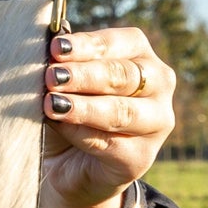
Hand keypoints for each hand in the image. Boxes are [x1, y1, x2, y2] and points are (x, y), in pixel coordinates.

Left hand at [40, 27, 175, 207]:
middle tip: (51, 76)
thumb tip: (48, 42)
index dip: (88, 45)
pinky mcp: (141, 157)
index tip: (56, 46)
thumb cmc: (67, 113)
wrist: (66, 165)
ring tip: (52, 103)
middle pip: (123, 75)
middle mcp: (158, 85)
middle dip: (84, 75)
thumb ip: (61, 64)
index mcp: (141, 56)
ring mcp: (156, 122)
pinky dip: (81, 134)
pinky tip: (59, 126)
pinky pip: (110, 143)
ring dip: (83, 106)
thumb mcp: (61, 85)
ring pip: (120, 111)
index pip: (121, 42)